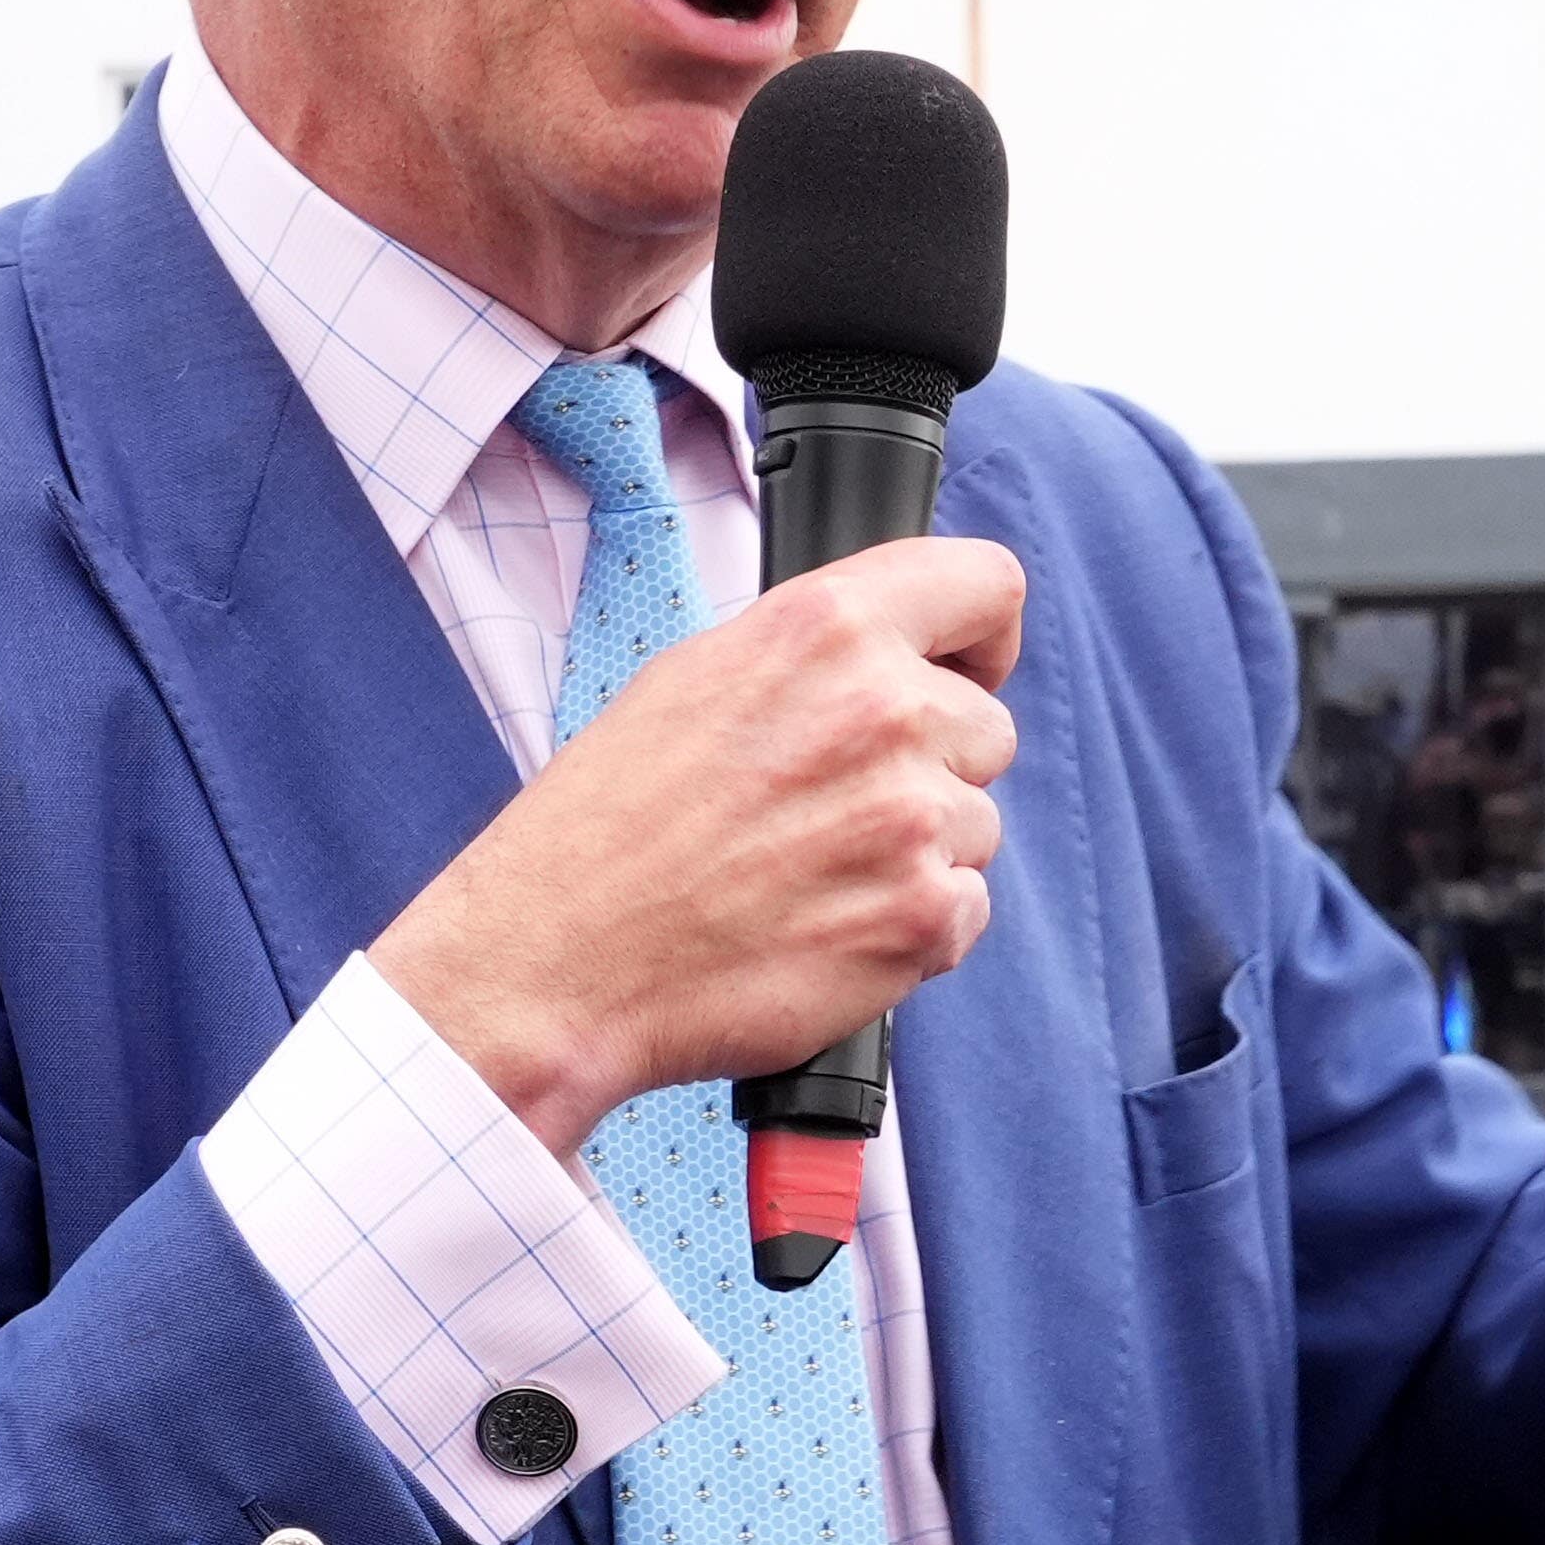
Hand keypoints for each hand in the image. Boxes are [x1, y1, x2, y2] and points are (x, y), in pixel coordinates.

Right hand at [370, 536, 1025, 1154]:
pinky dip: (913, 927)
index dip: (981, 637)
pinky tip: (825, 926)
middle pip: (986, 727)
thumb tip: (896, 653)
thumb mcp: (698, 677)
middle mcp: (884, 710)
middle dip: (931, 765)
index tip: (963, 672)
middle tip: (833, 808)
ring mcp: (912, 818)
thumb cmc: (608, 825)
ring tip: (810, 874)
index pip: (987, 584)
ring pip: (976, 824)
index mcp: (828, 629)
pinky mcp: (923, 916)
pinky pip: (966, 909)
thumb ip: (817, 652)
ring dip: (917, 852)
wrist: (557, 961)